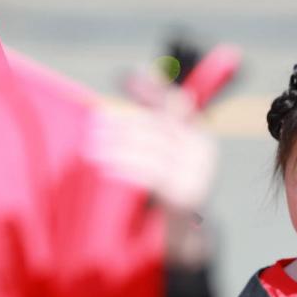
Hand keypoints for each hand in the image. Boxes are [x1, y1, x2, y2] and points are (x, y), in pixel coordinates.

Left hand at [85, 89, 215, 214]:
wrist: (186, 226)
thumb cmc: (171, 181)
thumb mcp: (168, 148)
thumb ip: (156, 114)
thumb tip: (140, 70)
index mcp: (200, 134)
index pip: (175, 103)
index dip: (151, 89)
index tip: (126, 78)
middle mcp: (203, 151)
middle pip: (157, 129)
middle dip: (124, 125)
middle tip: (96, 125)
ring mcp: (197, 174)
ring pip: (150, 152)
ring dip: (118, 148)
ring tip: (93, 148)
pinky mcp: (185, 195)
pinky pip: (150, 176)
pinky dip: (126, 170)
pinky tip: (107, 169)